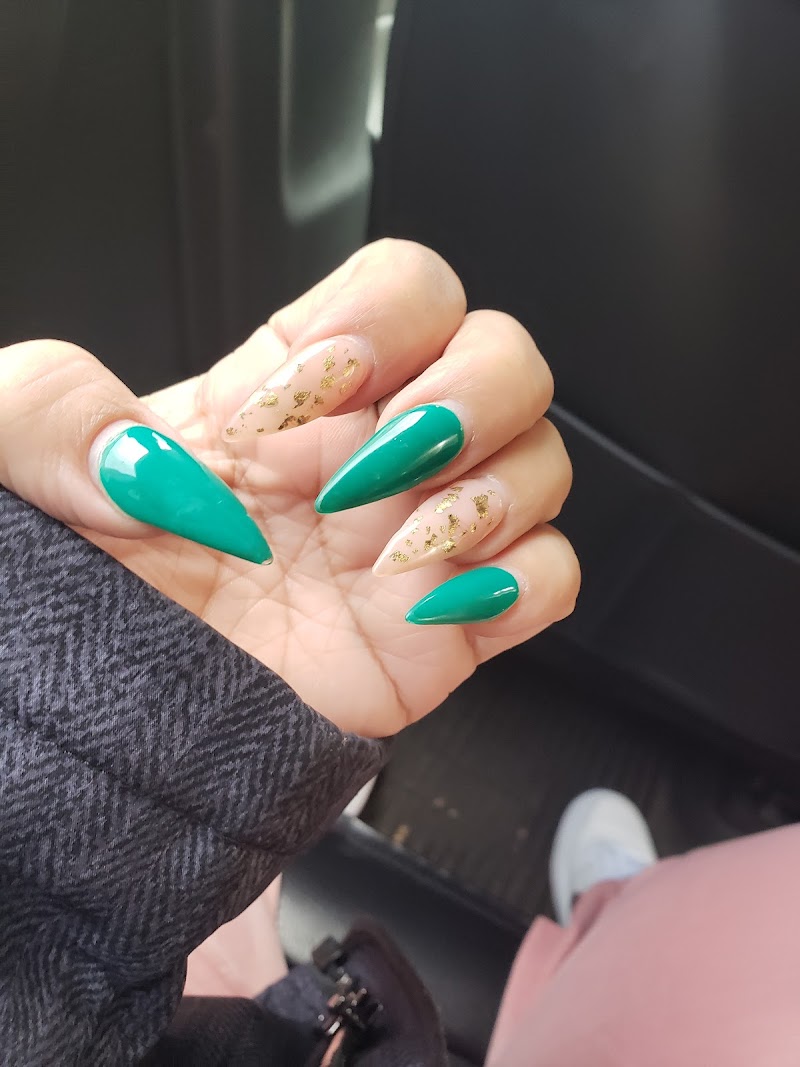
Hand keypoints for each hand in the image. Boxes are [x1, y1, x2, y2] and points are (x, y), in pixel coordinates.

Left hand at [0, 240, 577, 735]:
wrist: (102, 724)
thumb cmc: (69, 594)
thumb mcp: (14, 458)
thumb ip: (49, 402)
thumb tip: (144, 450)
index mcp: (294, 391)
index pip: (411, 288)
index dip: (387, 320)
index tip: (306, 394)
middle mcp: (372, 453)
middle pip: (507, 360)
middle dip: (464, 400)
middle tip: (367, 467)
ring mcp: (419, 539)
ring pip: (544, 462)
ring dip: (490, 492)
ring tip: (386, 545)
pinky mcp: (445, 626)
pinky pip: (548, 579)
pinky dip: (520, 581)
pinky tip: (428, 598)